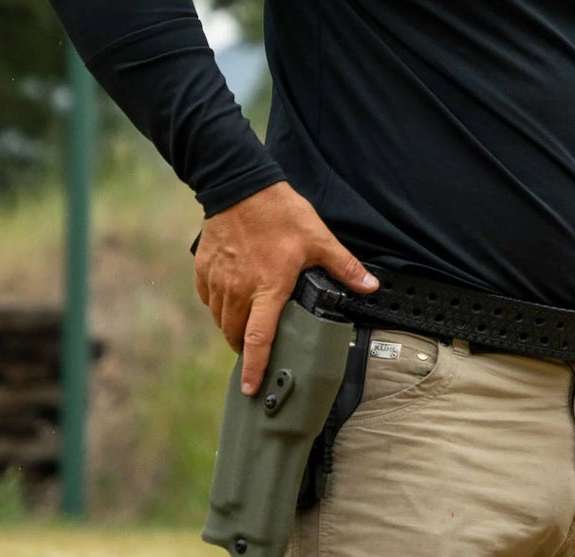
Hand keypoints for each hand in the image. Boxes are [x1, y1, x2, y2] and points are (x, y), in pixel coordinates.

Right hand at [194, 181, 377, 394]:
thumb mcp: (318, 238)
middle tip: (257, 349)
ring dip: (232, 327)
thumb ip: (344, 267)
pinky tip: (231, 297)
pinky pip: (208, 299)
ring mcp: (218, 280)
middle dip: (245, 348)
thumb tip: (371, 286)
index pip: (258, 339)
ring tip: (247, 325)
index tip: (250, 389)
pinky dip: (218, 305)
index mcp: (268, 287)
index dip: (254, 368)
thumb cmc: (280, 212)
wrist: (239, 185)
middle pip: (236, 335)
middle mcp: (239, 290)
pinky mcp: (204, 269)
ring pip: (220, 319)